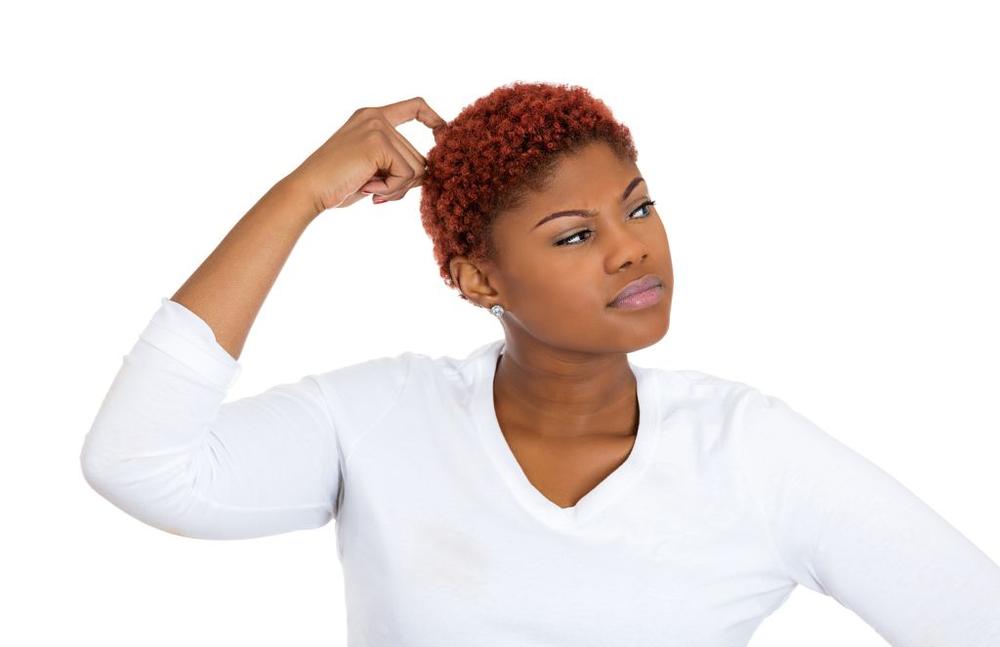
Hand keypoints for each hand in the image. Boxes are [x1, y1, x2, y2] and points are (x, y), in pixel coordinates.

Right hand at [287, 96, 446, 214]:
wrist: (308, 190)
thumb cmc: (337, 185)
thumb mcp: (373, 169)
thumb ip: (397, 163)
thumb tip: (430, 172)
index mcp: (372, 117)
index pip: (414, 106)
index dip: (434, 119)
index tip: (443, 135)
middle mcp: (375, 117)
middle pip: (419, 156)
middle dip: (405, 184)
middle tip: (378, 192)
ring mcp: (377, 128)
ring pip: (417, 168)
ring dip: (397, 189)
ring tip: (371, 190)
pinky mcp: (378, 143)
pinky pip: (406, 175)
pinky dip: (391, 190)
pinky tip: (368, 189)